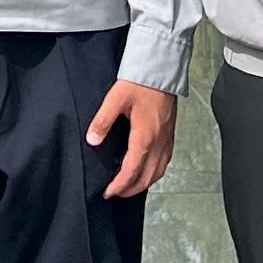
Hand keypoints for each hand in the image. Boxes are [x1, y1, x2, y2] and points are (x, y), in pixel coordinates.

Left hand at [84, 80, 179, 198]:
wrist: (162, 69)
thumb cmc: (140, 82)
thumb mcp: (115, 99)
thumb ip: (102, 121)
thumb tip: (92, 140)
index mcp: (145, 137)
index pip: (131, 171)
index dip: (119, 186)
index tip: (107, 192)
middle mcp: (159, 142)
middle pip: (146, 178)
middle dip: (130, 190)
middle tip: (114, 193)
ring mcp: (167, 140)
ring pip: (158, 172)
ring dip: (143, 183)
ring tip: (128, 186)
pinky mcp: (170, 135)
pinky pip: (164, 163)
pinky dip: (154, 173)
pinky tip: (145, 170)